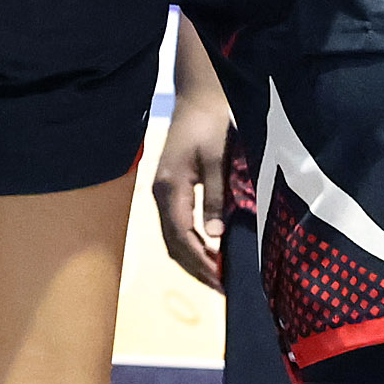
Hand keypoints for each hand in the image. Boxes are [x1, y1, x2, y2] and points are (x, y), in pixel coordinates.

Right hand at [153, 85, 234, 288]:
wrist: (199, 96)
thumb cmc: (210, 123)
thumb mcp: (217, 160)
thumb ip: (215, 197)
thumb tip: (214, 235)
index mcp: (170, 188)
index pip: (182, 237)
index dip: (201, 261)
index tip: (221, 280)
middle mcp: (161, 194)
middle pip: (173, 243)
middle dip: (196, 268)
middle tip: (222, 287)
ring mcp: (163, 192)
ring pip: (173, 237)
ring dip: (192, 259)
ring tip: (216, 276)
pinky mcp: (171, 189)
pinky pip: (177, 225)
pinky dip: (191, 244)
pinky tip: (209, 251)